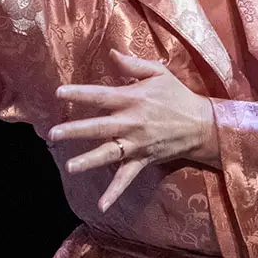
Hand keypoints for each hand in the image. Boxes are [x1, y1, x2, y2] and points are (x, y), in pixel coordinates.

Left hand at [49, 49, 218, 211]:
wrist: (203, 126)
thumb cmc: (177, 95)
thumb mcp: (159, 73)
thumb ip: (133, 64)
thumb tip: (111, 52)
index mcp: (132, 99)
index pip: (100, 96)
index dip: (79, 94)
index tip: (58, 93)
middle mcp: (132, 123)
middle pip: (99, 127)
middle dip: (76, 130)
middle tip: (53, 133)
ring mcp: (137, 144)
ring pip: (109, 153)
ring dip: (89, 161)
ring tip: (70, 166)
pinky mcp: (143, 160)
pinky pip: (127, 178)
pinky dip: (115, 192)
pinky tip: (101, 205)